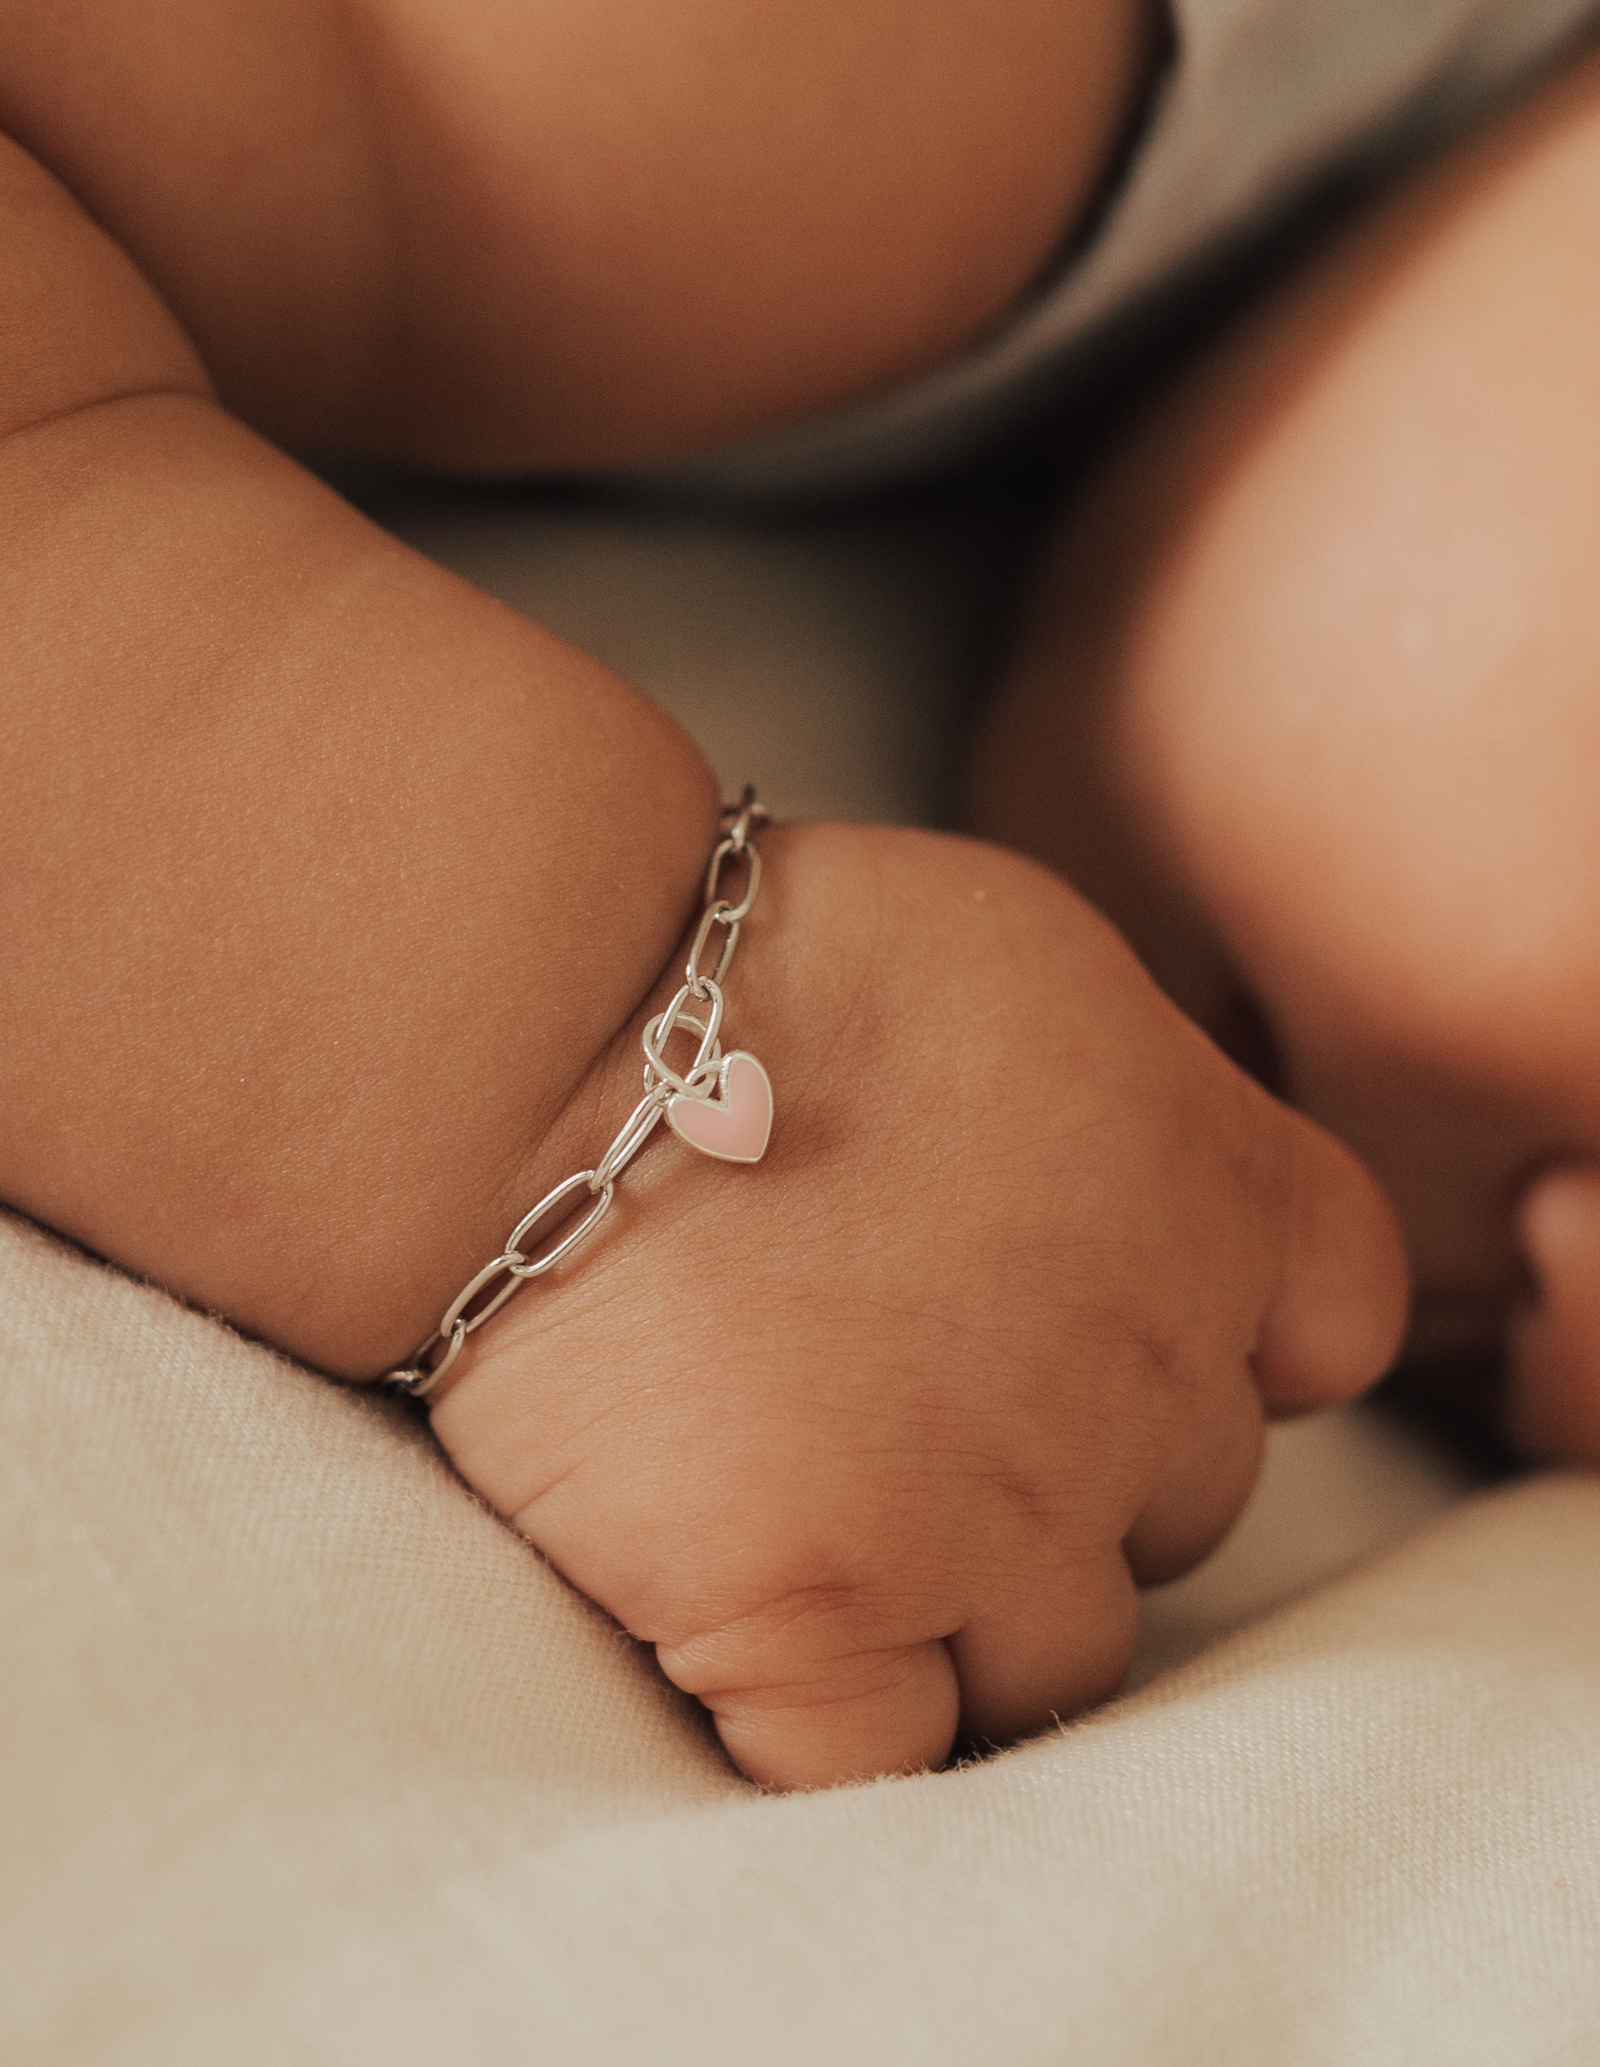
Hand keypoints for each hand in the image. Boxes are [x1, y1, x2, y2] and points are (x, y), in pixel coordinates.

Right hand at [431, 823, 1404, 1789]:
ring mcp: (1000, 1513)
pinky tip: (737, 1590)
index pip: (1330, 1327)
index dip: (1225, 1338)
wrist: (536, 1042)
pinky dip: (823, 1706)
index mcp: (1208, 1184)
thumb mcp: (1024, 964)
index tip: (1106, 1316)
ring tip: (796, 1466)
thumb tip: (1149, 1207)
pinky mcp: (831, 1618)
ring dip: (953, 1595)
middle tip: (892, 1370)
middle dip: (1066, 1459)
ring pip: (1056, 1650)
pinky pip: (884, 1754)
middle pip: (1184, 1501)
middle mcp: (1147, 1366)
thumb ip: (1139, 1109)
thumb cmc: (751, 970)